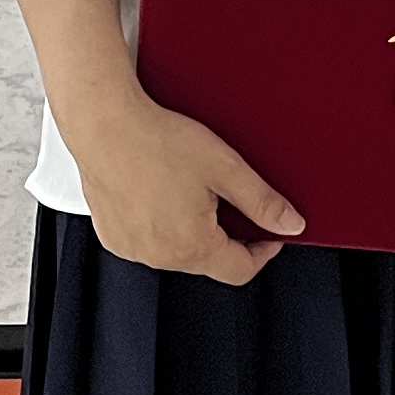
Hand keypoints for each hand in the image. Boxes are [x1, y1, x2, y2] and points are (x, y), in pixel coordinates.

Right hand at [69, 96, 303, 283]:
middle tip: (225, 196)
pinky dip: (160, 224)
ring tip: (188, 188)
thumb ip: (263, 202)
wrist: (104, 124)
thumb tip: (290, 224)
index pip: (241, 270)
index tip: (269, 233)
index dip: (263, 251)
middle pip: (209, 261)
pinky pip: (147, 240)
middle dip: (225, 234)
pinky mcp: (112, 235)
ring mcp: (131, 248)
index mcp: (191, 246)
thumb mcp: (225, 168)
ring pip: (177, 251)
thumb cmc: (156, 141)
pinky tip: (160, 192)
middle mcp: (158, 256)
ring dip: (191, 230)